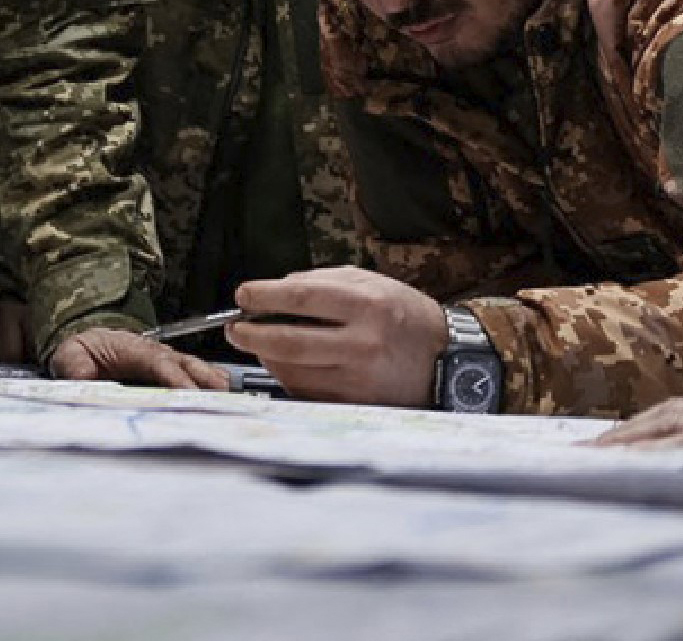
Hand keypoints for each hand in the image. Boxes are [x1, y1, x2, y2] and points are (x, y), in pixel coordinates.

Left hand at [45, 325, 229, 389]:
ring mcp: (166, 363)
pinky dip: (211, 388)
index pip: (159, 362)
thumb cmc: (81, 353)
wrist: (84, 349)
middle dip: (206, 381)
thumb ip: (75, 369)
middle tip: (223, 401)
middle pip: (188, 364)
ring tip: (230, 404)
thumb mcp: (69, 358)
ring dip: (213, 385)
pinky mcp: (171, 375)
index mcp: (132, 348)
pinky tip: (223, 402)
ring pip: (197, 370)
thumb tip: (84, 380)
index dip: (176, 378)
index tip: (188, 395)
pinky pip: (195, 379)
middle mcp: (155, 354)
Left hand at [227, 267, 445, 406]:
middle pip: (288, 342)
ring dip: (265, 356)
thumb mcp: (370, 282)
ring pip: (293, 370)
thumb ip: (322, 280)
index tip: (243, 295)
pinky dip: (287, 376)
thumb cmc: (404, 315)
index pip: (301, 297)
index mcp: (366, 304)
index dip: (264, 296)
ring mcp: (359, 377)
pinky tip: (283, 363)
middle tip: (235, 328)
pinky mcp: (357, 403)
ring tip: (258, 343)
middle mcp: (363, 343)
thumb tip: (276, 287)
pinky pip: (307, 390)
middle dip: (251, 334)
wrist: (447, 359)